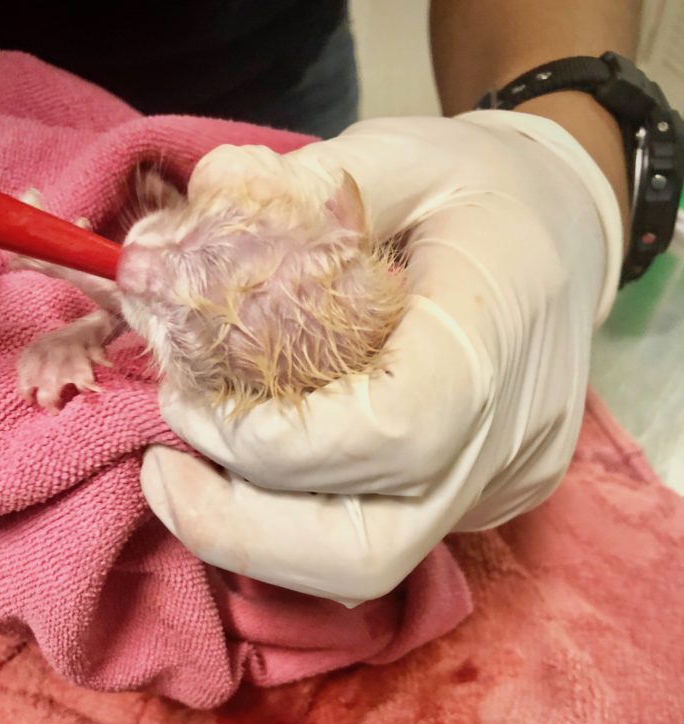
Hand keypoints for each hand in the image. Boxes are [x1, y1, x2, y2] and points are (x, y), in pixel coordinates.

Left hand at [140, 113, 621, 603]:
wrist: (567, 234)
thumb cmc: (481, 187)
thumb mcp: (394, 155)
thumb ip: (283, 200)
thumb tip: (157, 256)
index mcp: (500, 330)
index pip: (389, 435)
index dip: (269, 441)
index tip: (186, 398)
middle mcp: (509, 438)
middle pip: (368, 550)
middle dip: (238, 527)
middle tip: (161, 468)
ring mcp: (499, 486)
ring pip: (365, 568)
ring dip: (256, 535)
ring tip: (189, 469)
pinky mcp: (481, 505)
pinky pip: (377, 539)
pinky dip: (297, 518)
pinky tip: (258, 463)